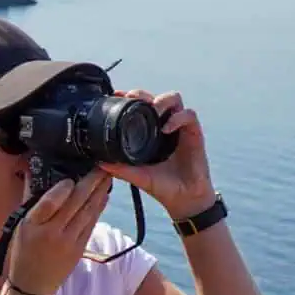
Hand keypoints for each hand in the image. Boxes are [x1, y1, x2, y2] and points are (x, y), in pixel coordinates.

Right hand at [8, 170, 110, 294]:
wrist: (33, 284)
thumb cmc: (24, 251)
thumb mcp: (20, 225)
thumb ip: (31, 198)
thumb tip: (34, 171)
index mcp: (32, 226)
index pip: (49, 203)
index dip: (62, 189)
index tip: (72, 177)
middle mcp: (52, 234)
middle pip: (75, 204)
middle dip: (91, 183)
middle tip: (102, 166)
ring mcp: (68, 242)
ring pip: (87, 213)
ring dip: (99, 193)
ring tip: (108, 176)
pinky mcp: (79, 249)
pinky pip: (91, 224)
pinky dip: (98, 208)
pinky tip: (104, 196)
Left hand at [100, 90, 216, 220]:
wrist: (184, 200)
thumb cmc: (162, 186)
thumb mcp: (138, 176)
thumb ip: (120, 169)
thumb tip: (99, 162)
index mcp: (152, 131)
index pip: (142, 105)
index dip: (131, 96)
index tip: (117, 95)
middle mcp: (166, 125)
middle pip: (157, 96)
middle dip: (144, 95)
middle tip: (132, 99)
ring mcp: (181, 128)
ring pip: (174, 99)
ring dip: (162, 101)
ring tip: (152, 110)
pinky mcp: (195, 133)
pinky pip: (188, 115)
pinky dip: (176, 118)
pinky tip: (166, 129)